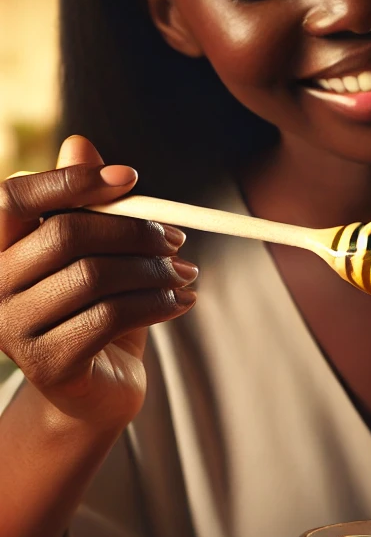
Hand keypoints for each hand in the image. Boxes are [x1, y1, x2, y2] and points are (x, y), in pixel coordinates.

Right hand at [0, 136, 197, 427]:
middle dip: (134, 230)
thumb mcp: (92, 256)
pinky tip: (183, 302)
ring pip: (95, 276)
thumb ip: (83, 204)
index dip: (72, 180)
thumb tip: (80, 143)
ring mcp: (12, 329)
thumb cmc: (92, 313)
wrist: (94, 393)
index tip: (132, 177)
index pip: (15, 197)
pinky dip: (157, 304)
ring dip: (155, 270)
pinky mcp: (46, 364)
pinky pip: (111, 317)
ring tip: (187, 273)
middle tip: (177, 239)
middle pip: (66, 234)